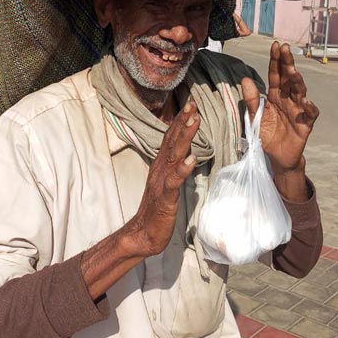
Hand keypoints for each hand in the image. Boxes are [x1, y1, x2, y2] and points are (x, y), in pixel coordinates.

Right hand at [126, 101, 199, 255]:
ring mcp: (161, 182)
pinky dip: (182, 170)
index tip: (190, 104)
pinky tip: (191, 159)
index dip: (180, 120)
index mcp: (161, 165)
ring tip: (194, 122)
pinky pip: (174, 182)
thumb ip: (174, 166)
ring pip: (173, 156)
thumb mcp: (167, 183)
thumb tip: (187, 152)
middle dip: (183, 121)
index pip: (170, 138)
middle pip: (171, 141)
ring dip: (184, 138)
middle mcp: (160, 169)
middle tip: (192, 103)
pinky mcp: (165, 197)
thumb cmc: (157, 209)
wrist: (143, 233)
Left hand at [241, 41, 318, 174]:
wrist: (276, 157)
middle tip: (285, 49)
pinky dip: (309, 108)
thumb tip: (245, 79)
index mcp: (275, 96)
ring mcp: (298, 110)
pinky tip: (306, 102)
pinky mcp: (305, 124)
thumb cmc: (267, 135)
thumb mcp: (255, 117)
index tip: (276, 45)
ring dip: (297, 81)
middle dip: (287, 63)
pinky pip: (310, 114)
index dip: (276, 60)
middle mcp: (288, 99)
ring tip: (292, 72)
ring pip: (300, 92)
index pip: (276, 74)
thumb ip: (251, 100)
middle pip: (288, 79)